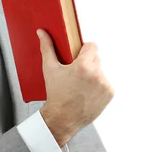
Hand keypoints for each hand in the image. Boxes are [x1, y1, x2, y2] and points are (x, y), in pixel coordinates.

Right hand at [37, 29, 113, 144]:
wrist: (62, 118)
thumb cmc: (55, 95)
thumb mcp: (50, 69)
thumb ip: (47, 48)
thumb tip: (42, 33)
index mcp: (83, 66)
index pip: (92, 46)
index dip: (84, 50)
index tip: (78, 57)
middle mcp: (96, 74)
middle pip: (96, 59)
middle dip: (87, 64)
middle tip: (75, 74)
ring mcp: (104, 85)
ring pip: (100, 71)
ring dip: (93, 75)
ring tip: (80, 85)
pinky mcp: (109, 93)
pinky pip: (105, 83)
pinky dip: (98, 86)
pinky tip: (87, 92)